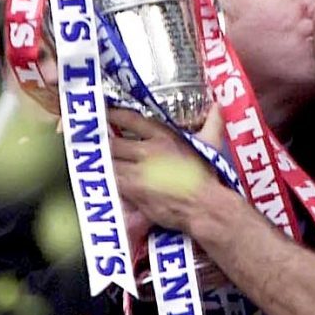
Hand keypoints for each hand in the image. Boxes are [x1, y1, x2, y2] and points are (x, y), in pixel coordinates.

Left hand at [109, 107, 220, 234]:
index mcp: (163, 137)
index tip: (106, 113)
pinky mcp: (133, 193)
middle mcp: (146, 152)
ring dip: (104, 162)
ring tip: (97, 160)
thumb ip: (212, 123)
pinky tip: (105, 179)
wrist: (204, 207)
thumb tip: (218, 106)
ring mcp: (137, 174)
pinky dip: (108, 179)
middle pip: (114, 143)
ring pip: (110, 163)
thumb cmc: (207, 177)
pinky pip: (112, 182)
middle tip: (96, 141)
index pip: (131, 120)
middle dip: (104, 142)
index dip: (114, 115)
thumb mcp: (211, 145)